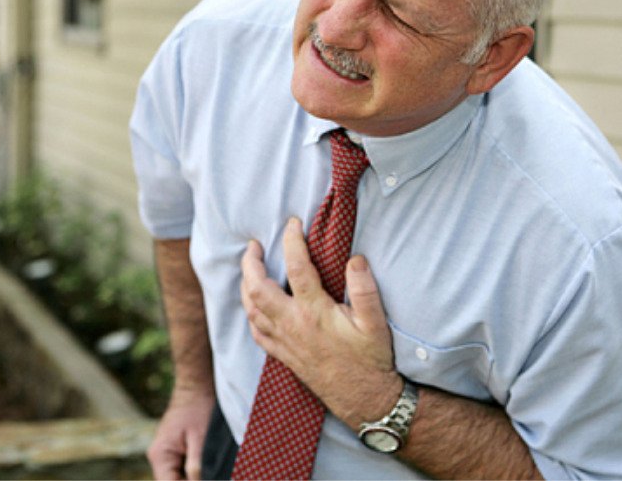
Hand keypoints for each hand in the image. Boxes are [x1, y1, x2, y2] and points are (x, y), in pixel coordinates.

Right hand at [147, 388, 214, 479]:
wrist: (197, 385)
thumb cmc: (199, 407)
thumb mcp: (201, 438)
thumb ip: (197, 465)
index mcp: (161, 455)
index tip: (209, 479)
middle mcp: (159, 456)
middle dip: (193, 480)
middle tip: (213, 473)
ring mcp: (166, 453)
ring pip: (179, 476)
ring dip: (194, 475)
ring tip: (212, 466)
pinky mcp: (174, 448)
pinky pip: (183, 467)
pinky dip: (195, 468)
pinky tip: (207, 462)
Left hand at [240, 217, 401, 428]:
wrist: (363, 399)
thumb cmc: (371, 359)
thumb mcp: (376, 323)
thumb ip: (365, 289)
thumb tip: (355, 259)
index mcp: (315, 311)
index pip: (297, 267)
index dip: (292, 241)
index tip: (293, 223)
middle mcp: (293, 325)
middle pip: (258, 288)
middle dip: (251, 262)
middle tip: (254, 245)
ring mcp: (285, 342)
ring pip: (251, 310)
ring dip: (246, 285)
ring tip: (249, 269)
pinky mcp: (284, 355)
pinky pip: (256, 332)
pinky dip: (250, 314)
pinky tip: (253, 307)